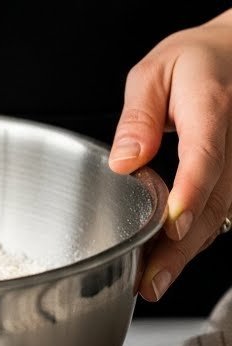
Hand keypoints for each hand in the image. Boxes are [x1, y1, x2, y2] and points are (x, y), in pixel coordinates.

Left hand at [109, 12, 231, 301]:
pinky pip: (220, 213)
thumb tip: (124, 159)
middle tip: (149, 280)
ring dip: (186, 252)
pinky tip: (168, 260)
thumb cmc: (196, 63)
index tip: (173, 225)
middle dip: (181, 246)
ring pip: (220, 215)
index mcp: (213, 107)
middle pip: (214, 200)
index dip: (190, 193)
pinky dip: (195, 239)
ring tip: (152, 281)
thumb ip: (139, 116)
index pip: (205, 156)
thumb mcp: (156, 71)